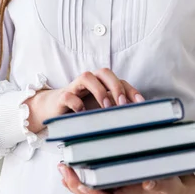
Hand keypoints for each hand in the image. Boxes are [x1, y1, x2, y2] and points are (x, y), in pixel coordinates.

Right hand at [25, 68, 144, 133]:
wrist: (54, 108)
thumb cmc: (82, 108)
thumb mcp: (101, 110)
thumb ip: (115, 110)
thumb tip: (137, 121)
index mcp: (102, 83)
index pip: (120, 80)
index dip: (131, 90)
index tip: (140, 103)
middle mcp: (90, 80)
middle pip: (105, 72)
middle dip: (116, 86)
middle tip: (122, 103)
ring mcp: (75, 86)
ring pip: (87, 76)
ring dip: (99, 90)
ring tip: (106, 107)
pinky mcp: (62, 96)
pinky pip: (69, 95)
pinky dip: (77, 103)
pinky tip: (82, 114)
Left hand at [58, 165, 194, 193]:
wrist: (170, 190)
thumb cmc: (167, 186)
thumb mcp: (167, 184)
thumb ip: (159, 183)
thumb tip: (149, 183)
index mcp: (129, 193)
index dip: (94, 193)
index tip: (83, 184)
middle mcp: (118, 192)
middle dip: (76, 185)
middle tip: (65, 169)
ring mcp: (114, 187)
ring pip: (89, 191)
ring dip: (74, 181)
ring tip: (63, 168)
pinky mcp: (113, 179)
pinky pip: (92, 183)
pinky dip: (79, 177)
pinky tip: (70, 171)